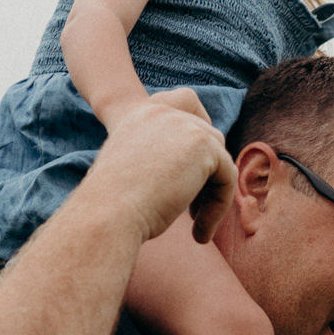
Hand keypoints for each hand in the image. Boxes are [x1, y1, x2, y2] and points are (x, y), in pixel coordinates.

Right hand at [87, 97, 235, 244]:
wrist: (107, 214)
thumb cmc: (112, 208)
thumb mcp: (133, 173)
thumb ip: (160, 159)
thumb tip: (197, 169)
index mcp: (140, 114)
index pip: (185, 101)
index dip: (198, 128)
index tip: (196, 169)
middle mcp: (162, 111)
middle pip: (208, 137)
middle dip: (206, 174)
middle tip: (192, 212)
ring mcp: (184, 124)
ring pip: (219, 160)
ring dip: (212, 195)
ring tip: (196, 226)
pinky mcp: (204, 144)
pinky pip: (226, 178)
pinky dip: (218, 208)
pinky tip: (198, 233)